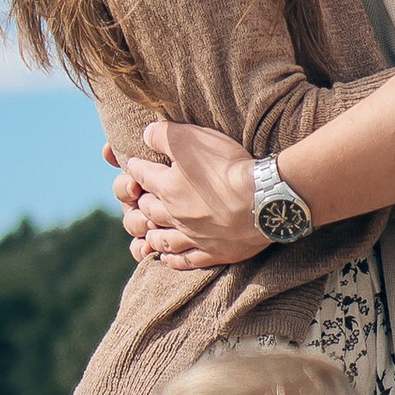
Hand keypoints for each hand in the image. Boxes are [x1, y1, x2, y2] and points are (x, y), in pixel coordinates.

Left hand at [109, 119, 259, 268]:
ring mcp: (194, 236)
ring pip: (162, 239)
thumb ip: (163, 135)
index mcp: (167, 188)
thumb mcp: (190, 138)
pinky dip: (173, 260)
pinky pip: (186, 260)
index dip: (134, 167)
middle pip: (148, 210)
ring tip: (148, 232)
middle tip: (140, 198)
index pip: (141, 176)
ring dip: (152, 234)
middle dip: (141, 202)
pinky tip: (168, 258)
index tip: (132, 163)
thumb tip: (146, 134)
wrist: (262, 199)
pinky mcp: (214, 252)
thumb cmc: (226, 167)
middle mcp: (175, 215)